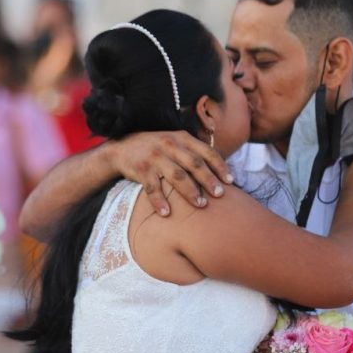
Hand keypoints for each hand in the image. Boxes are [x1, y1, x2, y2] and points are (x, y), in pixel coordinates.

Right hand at [108, 130, 232, 215]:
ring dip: (190, 191)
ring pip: (176, 175)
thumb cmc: (156, 149)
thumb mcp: (175, 142)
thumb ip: (193, 151)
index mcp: (182, 138)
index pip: (206, 151)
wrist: (122, 148)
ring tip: (200, 204)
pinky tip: (166, 213)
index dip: (220, 166)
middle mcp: (169, 145)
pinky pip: (152, 187)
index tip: (230, 180)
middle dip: (208, 180)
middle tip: (220, 195)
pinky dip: (159, 201)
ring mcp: (155, 156)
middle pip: (194, 164)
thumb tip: (220, 168)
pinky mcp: (141, 169)